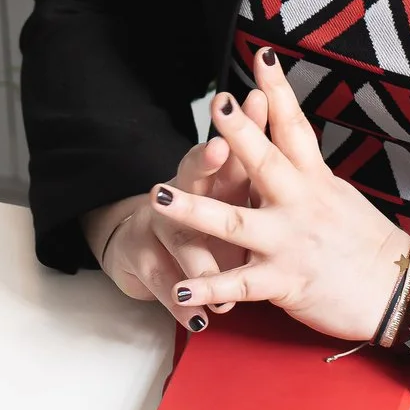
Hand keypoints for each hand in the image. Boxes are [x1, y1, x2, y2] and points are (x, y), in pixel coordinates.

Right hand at [82, 88, 268, 330]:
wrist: (141, 241)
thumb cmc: (202, 206)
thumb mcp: (225, 179)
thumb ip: (246, 147)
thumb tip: (268, 92)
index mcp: (208, 174)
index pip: (223, 148)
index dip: (234, 132)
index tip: (249, 112)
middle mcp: (179, 193)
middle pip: (190, 179)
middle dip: (204, 169)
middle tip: (219, 150)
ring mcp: (158, 229)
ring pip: (178, 240)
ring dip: (196, 260)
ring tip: (208, 281)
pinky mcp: (145, 263)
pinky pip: (165, 285)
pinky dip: (183, 304)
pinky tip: (196, 316)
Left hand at [147, 47, 409, 342]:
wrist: (398, 294)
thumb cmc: (367, 244)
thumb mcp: (338, 195)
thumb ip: (305, 171)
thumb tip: (287, 140)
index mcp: (314, 180)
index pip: (294, 127)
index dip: (278, 90)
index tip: (263, 55)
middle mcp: (300, 203)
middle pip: (265, 161)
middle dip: (239, 133)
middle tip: (215, 103)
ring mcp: (289, 241)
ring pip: (235, 222)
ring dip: (194, 209)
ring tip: (157, 197)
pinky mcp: (284, 281)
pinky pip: (238, 285)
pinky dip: (208, 287)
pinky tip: (180, 288)